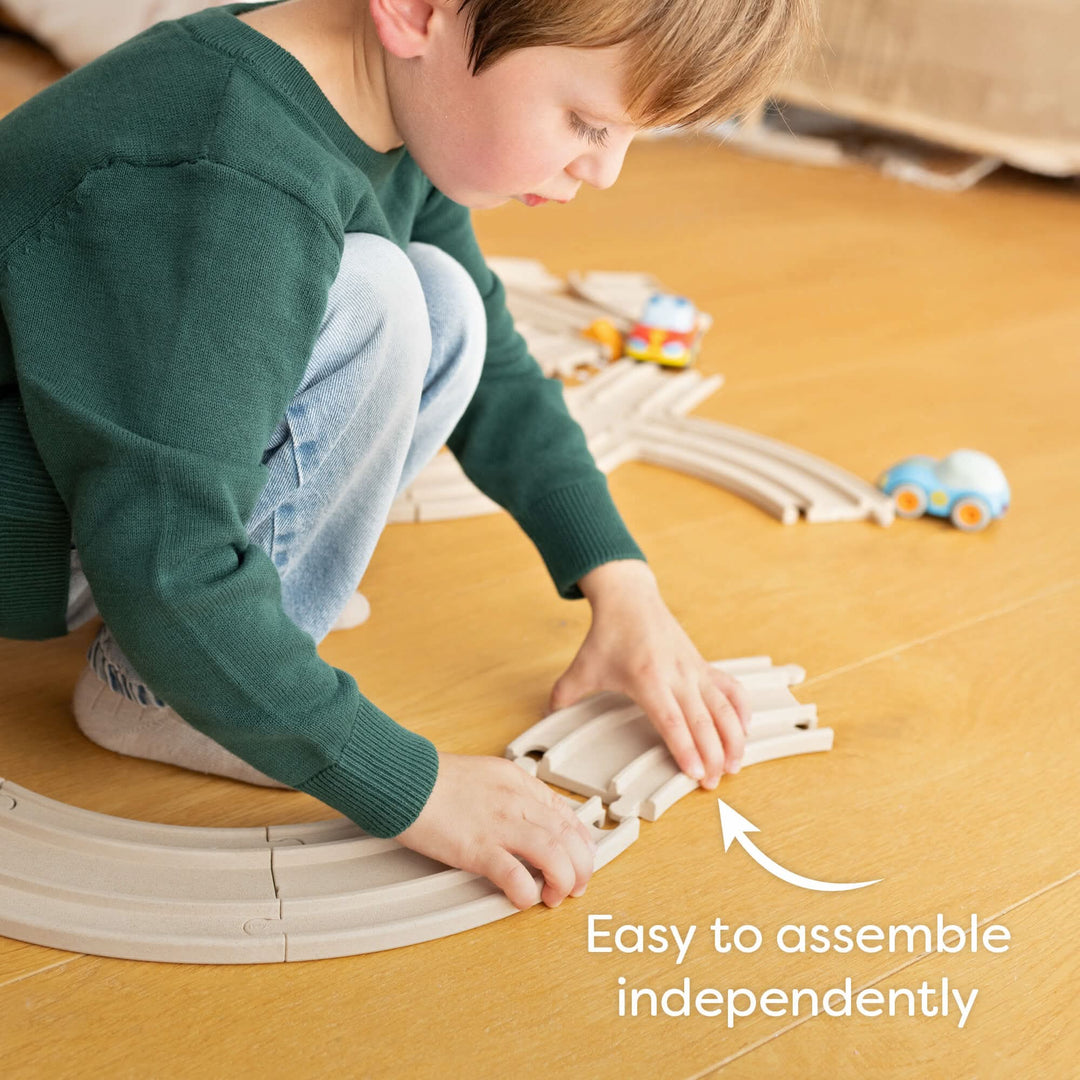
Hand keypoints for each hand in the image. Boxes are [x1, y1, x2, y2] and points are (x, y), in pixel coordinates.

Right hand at [396, 752, 597, 909]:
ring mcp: (498, 824)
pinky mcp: (477, 847)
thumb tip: (525, 819)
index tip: (580, 859)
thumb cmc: (433, 779)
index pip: (566, 814)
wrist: (403, 778)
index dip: (581, 843)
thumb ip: (508, 794)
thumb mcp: (485, 774)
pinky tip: (523, 899)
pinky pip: (514, 874)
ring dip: (563, 881)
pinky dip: (526, 892)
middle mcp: (515, 802)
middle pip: (568, 836)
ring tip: (554, 896)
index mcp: (518, 783)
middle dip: (581, 867)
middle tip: (575, 885)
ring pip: (554, 854)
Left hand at [550, 560, 752, 788]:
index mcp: (648, 679)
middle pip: (703, 720)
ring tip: (735, 765)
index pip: (672, 721)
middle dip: (713, 754)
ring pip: (724, 706)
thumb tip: (545, 716)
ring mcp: (694, 669)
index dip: (685, 748)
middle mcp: (677, 675)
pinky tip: (744, 730)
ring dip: (734, 737)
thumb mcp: (583, 667)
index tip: (696, 773)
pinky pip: (730, 688)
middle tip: (715, 783)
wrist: (630, 598)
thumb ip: (565, 694)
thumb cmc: (608, 634)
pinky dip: (741, 709)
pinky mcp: (704, 665)